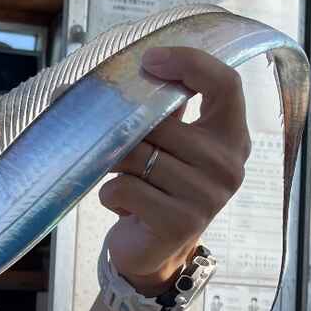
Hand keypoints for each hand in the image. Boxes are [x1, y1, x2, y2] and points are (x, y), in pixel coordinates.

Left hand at [100, 47, 248, 294]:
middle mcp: (227, 164)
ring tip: (120, 178)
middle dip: (123, 129)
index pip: (225, 84)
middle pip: (161, 123)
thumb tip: (80, 85)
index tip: (150, 59)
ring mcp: (207, 195)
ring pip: (136, 155)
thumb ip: (149, 113)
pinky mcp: (179, 221)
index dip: (190, 64)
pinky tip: (122, 205)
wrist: (153, 251)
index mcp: (230, 136)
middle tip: (106, 141)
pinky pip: (124, 187)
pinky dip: (109, 193)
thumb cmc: (153, 190)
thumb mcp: (163, 148)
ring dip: (113, 164)